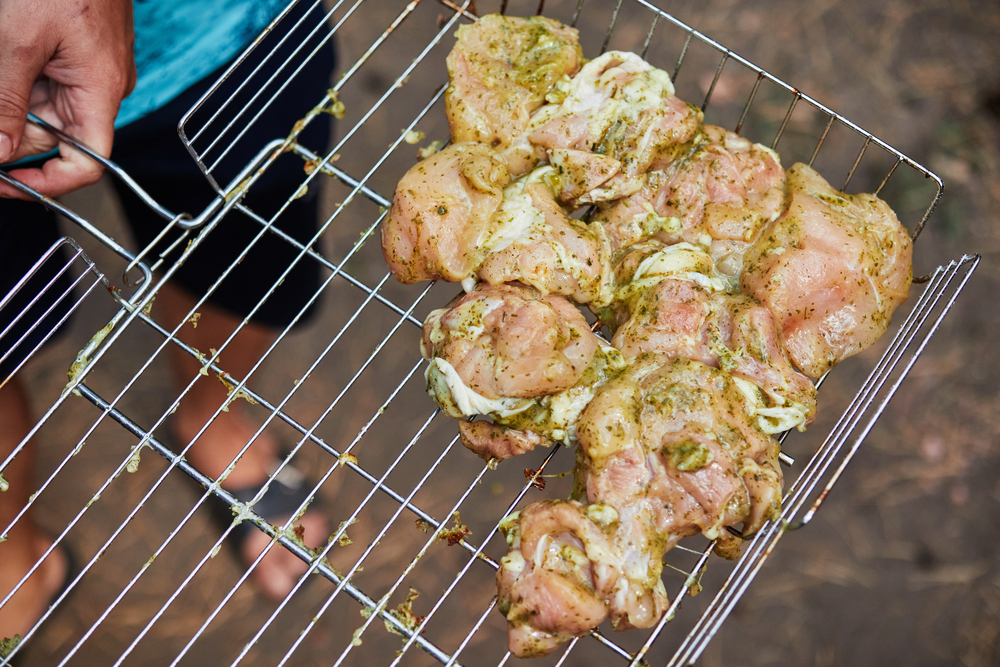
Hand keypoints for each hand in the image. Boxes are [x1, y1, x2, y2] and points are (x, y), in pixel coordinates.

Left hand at [0, 0, 135, 198]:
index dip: (46, 182)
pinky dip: (14, 81)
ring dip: (7, 102)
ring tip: (1, 58)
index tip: (3, 183)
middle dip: (8, 134)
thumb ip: (5, 102)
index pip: (86, 163)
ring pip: (41, 107)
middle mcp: (102, 86)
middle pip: (53, 136)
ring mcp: (90, 68)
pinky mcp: (76, 51)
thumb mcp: (16, 38)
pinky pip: (42, 81)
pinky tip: (4, 59)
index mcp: (100, 90)